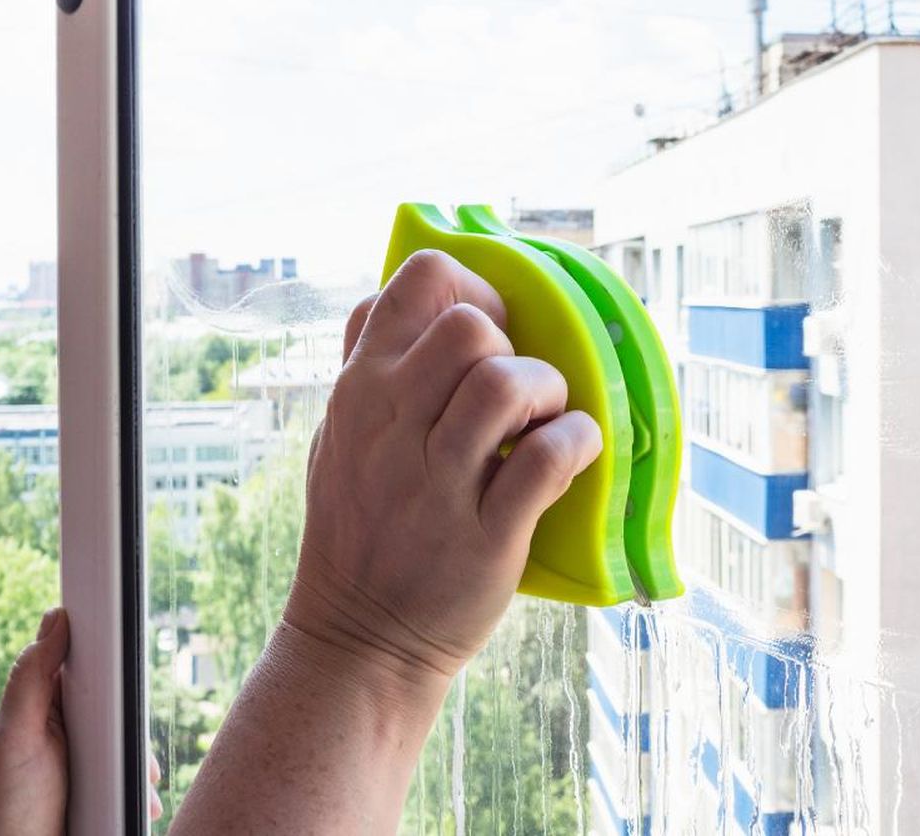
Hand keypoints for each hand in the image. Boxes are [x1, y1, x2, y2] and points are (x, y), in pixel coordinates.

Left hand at [0, 608, 162, 835]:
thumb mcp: (14, 736)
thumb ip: (30, 679)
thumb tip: (56, 618)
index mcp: (45, 707)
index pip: (89, 668)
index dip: (115, 666)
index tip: (133, 671)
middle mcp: (68, 730)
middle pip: (121, 709)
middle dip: (137, 732)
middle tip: (140, 754)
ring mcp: (85, 762)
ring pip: (133, 747)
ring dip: (144, 767)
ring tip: (144, 788)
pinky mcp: (101, 790)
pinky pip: (134, 781)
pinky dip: (143, 791)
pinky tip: (142, 803)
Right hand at [285, 250, 600, 689]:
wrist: (360, 640)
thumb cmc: (361, 527)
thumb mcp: (342, 433)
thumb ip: (377, 365)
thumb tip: (432, 297)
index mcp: (359, 389)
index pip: (420, 279)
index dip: (475, 289)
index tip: (491, 334)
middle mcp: (392, 425)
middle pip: (470, 327)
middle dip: (513, 347)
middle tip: (519, 394)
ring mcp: (436, 482)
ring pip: (505, 385)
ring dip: (547, 394)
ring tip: (545, 424)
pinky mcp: (485, 535)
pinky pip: (546, 460)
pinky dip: (577, 444)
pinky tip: (574, 453)